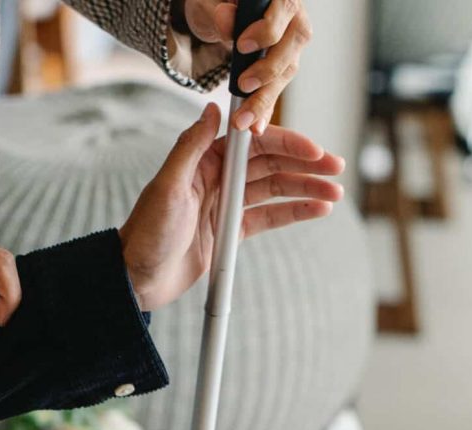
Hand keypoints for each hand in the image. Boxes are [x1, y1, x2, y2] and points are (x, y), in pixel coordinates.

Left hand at [120, 103, 343, 310]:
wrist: (136, 278)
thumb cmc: (146, 233)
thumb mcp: (167, 187)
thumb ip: (190, 147)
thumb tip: (212, 108)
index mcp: (203, 163)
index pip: (253, 144)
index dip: (286, 143)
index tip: (313, 149)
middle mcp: (217, 179)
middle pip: (270, 164)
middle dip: (305, 164)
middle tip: (335, 167)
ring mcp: (226, 205)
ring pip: (274, 189)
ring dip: (306, 188)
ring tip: (335, 192)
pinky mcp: (230, 231)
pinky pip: (268, 216)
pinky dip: (294, 211)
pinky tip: (318, 208)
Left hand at [182, 0, 311, 133]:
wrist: (216, 13)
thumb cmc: (216, 3)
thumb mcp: (210, 2)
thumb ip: (219, 11)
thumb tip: (228, 22)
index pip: (284, 9)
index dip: (267, 30)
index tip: (242, 45)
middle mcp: (293, 19)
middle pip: (292, 45)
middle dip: (268, 69)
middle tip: (243, 84)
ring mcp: (290, 44)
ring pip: (286, 71)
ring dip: (264, 98)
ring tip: (244, 119)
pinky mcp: (282, 66)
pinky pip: (275, 88)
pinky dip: (264, 109)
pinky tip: (256, 126)